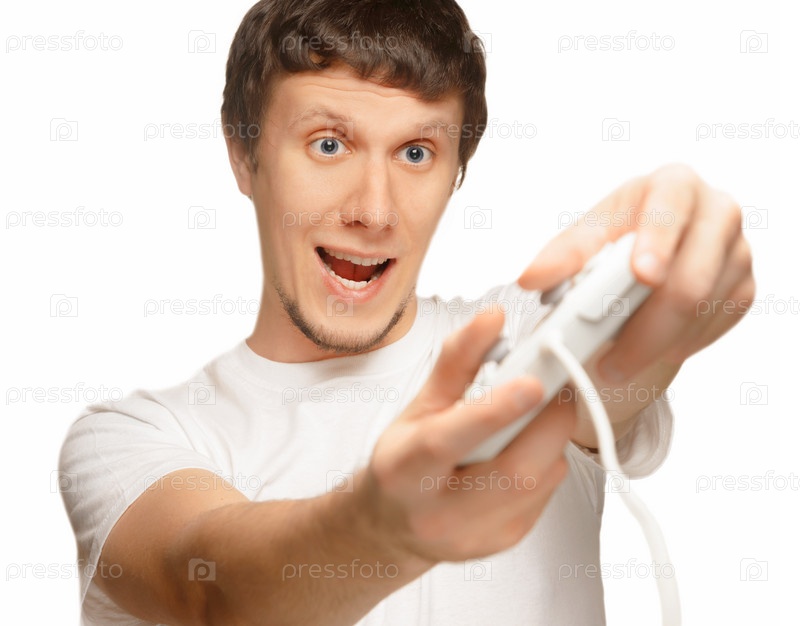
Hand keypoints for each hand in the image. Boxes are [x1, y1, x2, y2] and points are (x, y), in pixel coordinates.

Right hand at [360, 308, 575, 563]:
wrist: (393, 526)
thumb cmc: (403, 462)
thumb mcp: (417, 407)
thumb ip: (457, 361)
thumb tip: (493, 319)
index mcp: (405, 470)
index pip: (451, 440)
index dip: (495, 410)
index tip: (532, 379)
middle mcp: (439, 512)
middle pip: (513, 472)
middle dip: (548, 420)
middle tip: (558, 382)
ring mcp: (476, 536)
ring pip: (540, 482)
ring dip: (551, 438)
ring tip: (536, 412)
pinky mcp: (505, 542)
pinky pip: (547, 494)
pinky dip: (548, 460)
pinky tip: (526, 446)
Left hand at [518, 163, 754, 386]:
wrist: (649, 255)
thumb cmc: (615, 239)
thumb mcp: (585, 239)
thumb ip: (560, 256)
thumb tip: (531, 278)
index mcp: (672, 185)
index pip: (670, 209)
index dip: (657, 243)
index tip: (642, 276)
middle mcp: (715, 211)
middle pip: (690, 278)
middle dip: (645, 329)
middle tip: (608, 363)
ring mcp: (737, 250)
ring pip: (701, 311)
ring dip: (655, 346)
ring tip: (617, 362)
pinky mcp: (745, 285)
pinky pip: (715, 326)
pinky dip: (678, 345)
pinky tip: (651, 347)